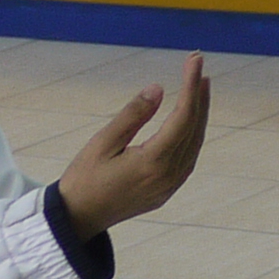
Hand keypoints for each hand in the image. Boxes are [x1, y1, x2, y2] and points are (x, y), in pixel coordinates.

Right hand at [54, 56, 210, 235]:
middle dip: (199, 94)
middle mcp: (168, 176)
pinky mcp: (166, 190)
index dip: (190, 86)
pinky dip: (192, 133)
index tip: (195, 60)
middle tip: (198, 63)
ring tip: (200, 84)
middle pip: (194, 128)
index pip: (183, 117)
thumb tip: (159, 88)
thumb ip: (132, 115)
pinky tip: (190, 117)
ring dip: (199, 113)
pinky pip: (188, 157)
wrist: (78, 218)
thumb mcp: (102, 143)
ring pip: (195, 143)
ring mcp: (170, 186)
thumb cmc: (84, 178)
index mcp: (153, 163)